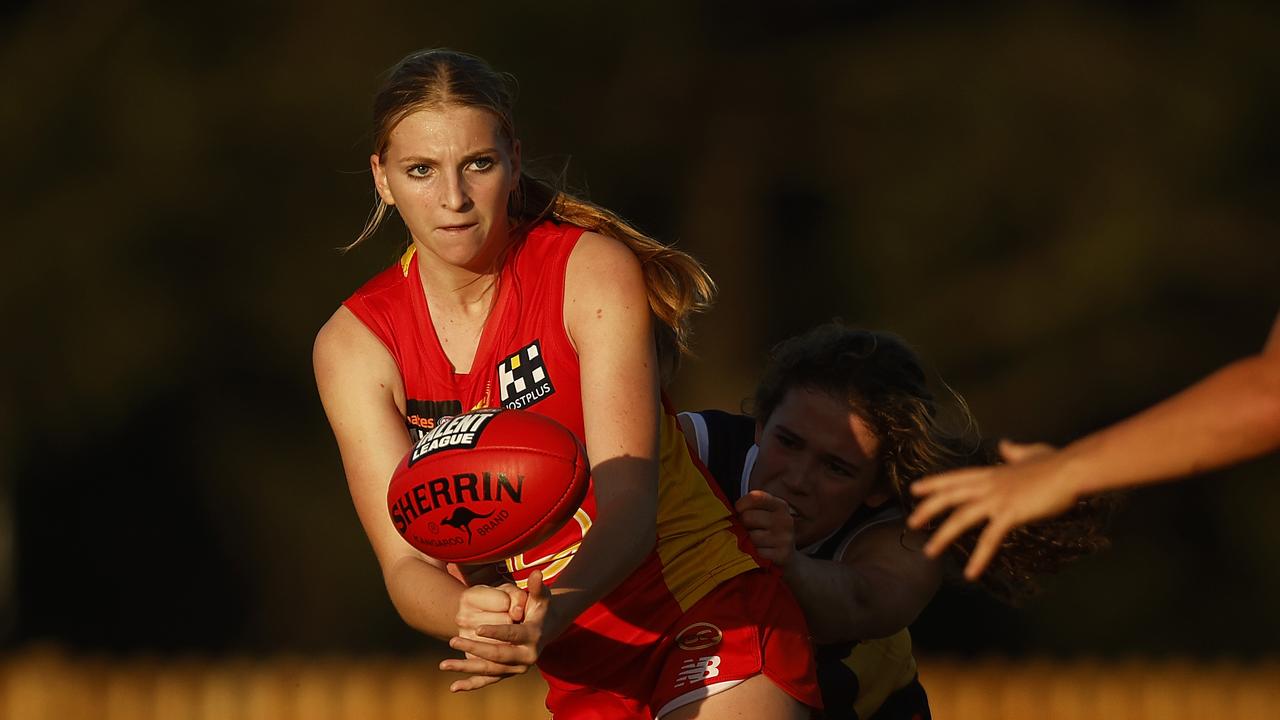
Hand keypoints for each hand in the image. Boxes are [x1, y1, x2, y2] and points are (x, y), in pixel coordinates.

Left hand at [441, 570, 552, 691]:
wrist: (548, 628)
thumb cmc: (540, 607)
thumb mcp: (541, 596)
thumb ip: (537, 586)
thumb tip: (537, 573)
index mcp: (534, 637)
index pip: (512, 635)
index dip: (496, 632)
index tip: (477, 629)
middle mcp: (527, 658)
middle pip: (497, 656)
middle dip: (474, 649)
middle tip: (453, 640)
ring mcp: (517, 668)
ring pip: (489, 671)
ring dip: (466, 668)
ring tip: (443, 664)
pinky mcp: (508, 673)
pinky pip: (488, 680)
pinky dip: (471, 684)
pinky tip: (453, 687)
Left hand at [735, 490, 796, 567]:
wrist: (788, 559)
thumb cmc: (767, 532)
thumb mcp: (764, 514)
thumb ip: (749, 508)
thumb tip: (723, 509)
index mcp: (780, 505)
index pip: (755, 497)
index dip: (741, 505)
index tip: (739, 512)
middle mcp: (785, 520)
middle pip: (747, 517)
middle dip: (742, 525)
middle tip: (746, 531)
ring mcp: (785, 538)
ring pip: (750, 537)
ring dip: (746, 542)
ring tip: (751, 544)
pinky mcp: (782, 555)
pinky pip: (755, 554)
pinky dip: (752, 556)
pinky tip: (757, 556)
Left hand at [907, 440, 1073, 579]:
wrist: (1071, 469)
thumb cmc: (1056, 462)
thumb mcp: (1031, 452)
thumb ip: (1015, 451)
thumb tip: (1006, 445)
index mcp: (992, 472)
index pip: (955, 478)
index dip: (934, 484)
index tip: (914, 489)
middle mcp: (989, 485)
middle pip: (950, 497)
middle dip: (927, 510)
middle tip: (910, 523)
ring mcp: (997, 498)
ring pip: (961, 518)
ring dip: (943, 536)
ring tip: (928, 553)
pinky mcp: (1010, 513)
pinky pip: (989, 539)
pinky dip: (979, 558)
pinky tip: (970, 574)